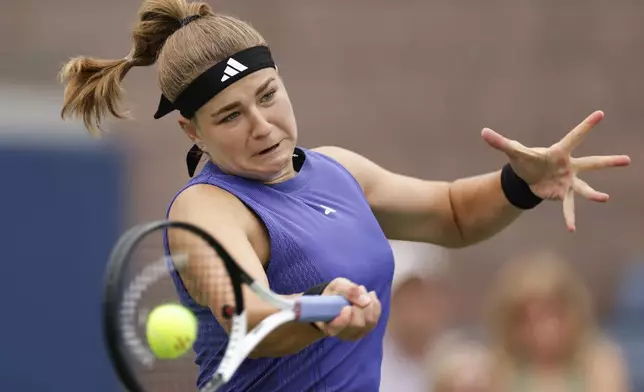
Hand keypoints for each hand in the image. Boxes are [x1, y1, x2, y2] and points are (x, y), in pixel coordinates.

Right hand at [314, 278, 380, 340]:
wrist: (338, 298)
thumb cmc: (335, 293)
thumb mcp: (337, 285)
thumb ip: (348, 290)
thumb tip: (366, 301)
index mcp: (328, 325)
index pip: (336, 328)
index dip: (344, 319)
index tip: (347, 307)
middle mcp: (342, 333)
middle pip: (357, 324)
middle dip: (360, 305)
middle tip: (358, 289)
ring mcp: (356, 333)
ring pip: (370, 322)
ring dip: (369, 303)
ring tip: (362, 290)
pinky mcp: (366, 330)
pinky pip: (376, 318)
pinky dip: (375, 305)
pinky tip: (369, 296)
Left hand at [481, 110, 630, 230]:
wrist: (527, 177)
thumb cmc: (525, 160)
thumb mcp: (513, 151)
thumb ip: (500, 142)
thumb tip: (483, 132)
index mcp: (559, 152)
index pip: (575, 137)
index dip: (586, 126)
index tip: (600, 114)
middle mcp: (569, 166)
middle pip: (592, 162)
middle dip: (608, 162)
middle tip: (627, 160)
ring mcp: (569, 181)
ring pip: (585, 188)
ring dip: (594, 194)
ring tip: (604, 198)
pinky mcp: (562, 194)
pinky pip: (567, 207)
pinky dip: (568, 217)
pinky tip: (571, 229)